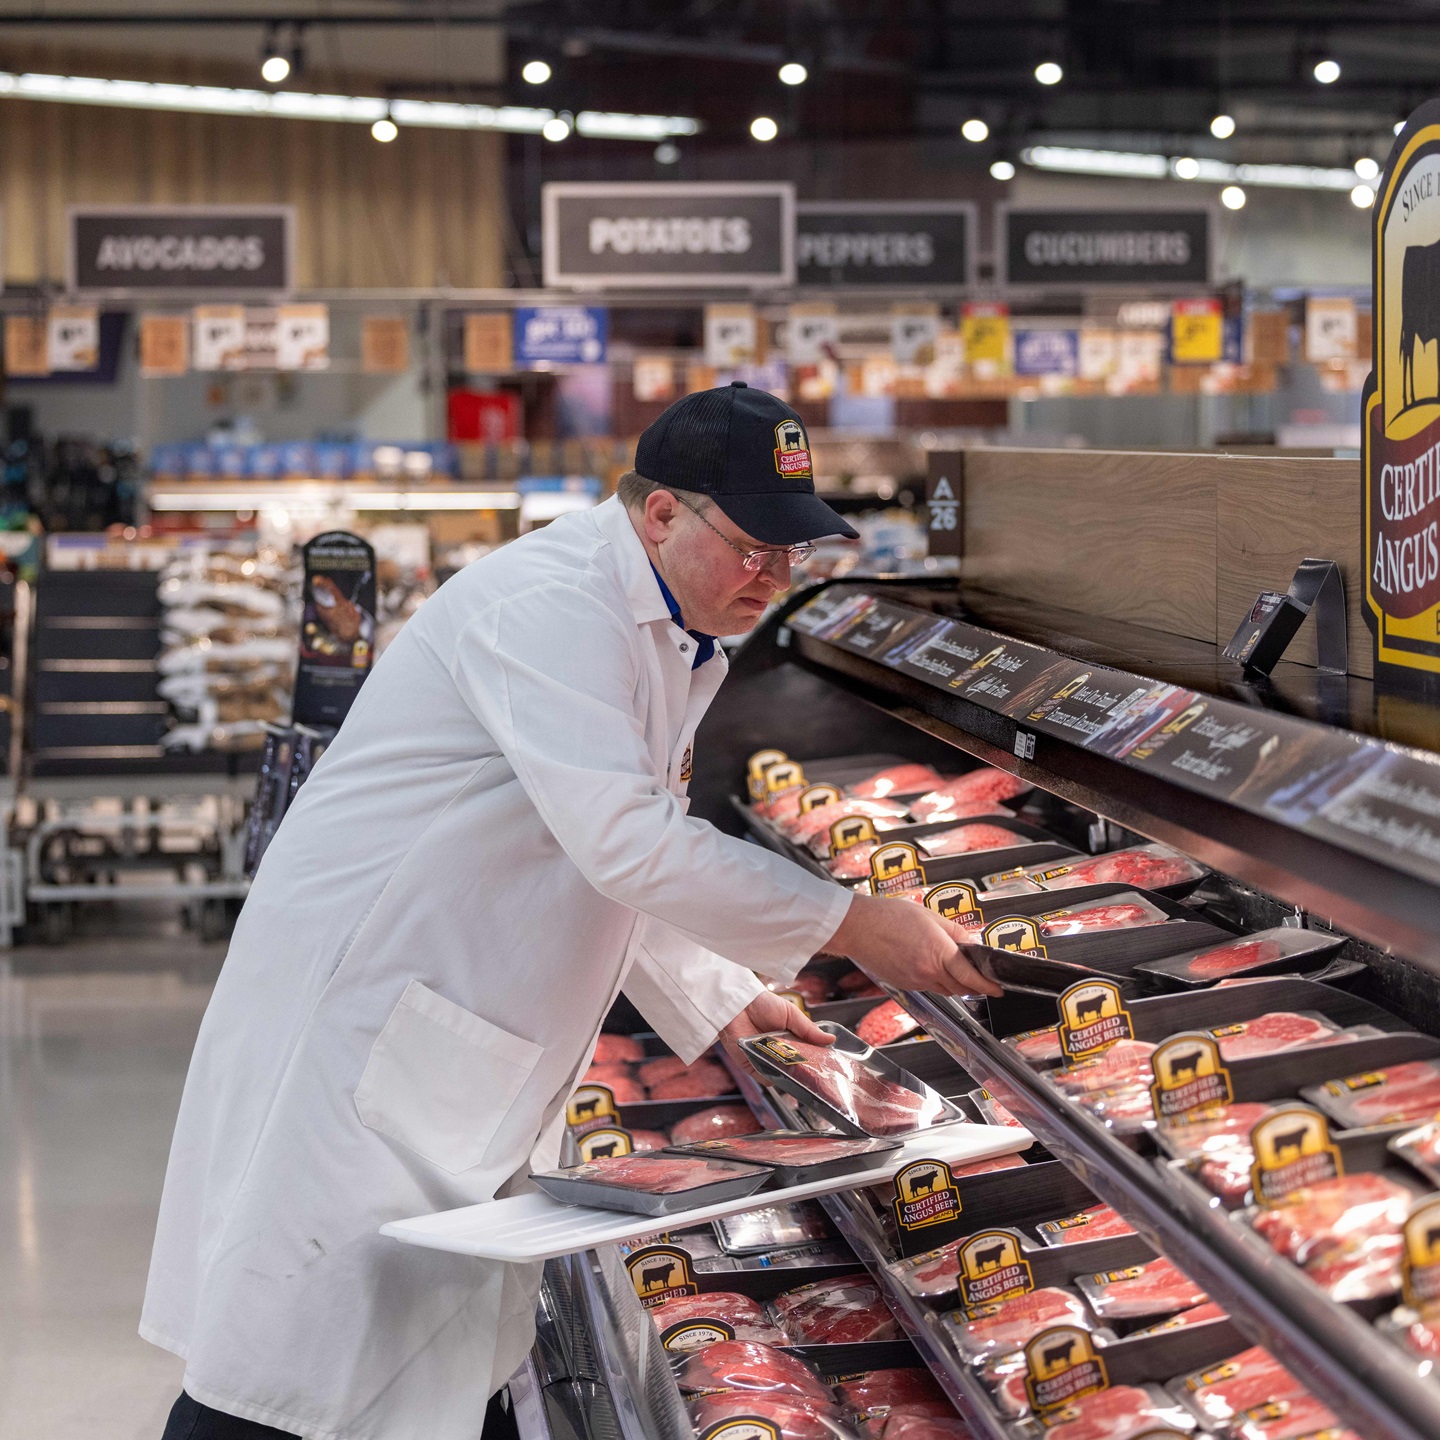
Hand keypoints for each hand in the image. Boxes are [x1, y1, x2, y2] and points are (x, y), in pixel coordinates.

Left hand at [719, 989, 833, 1077]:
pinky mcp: (752, 1066)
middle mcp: (779, 1052)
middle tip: (817, 1073)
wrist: (738, 1004)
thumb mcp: (791, 1014)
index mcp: (791, 1040)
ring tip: (799, 1070)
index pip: (807, 1055)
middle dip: (806, 1071)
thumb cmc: (763, 1004)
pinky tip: (779, 1069)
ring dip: (791, 1075)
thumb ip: (809, 1030)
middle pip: (797, 1068)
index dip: (817, 1061)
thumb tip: (831, 1040)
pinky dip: (773, 1076)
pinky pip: (766, 1077)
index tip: (829, 1066)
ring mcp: (766, 1060)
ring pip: (783, 1075)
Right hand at [822, 893, 1003, 998]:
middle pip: (960, 988)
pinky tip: (926, 962)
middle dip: (972, 983)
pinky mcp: (903, 984)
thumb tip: (970, 944)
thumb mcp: (929, 915)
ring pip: (944, 989)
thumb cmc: (887, 916)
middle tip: (976, 972)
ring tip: (948, 962)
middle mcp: (927, 972)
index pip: (971, 977)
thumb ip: (955, 932)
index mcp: (938, 952)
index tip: (998, 989)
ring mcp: (914, 981)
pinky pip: (927, 986)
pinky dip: (934, 979)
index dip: (988, 986)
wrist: (856, 927)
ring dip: (953, 982)